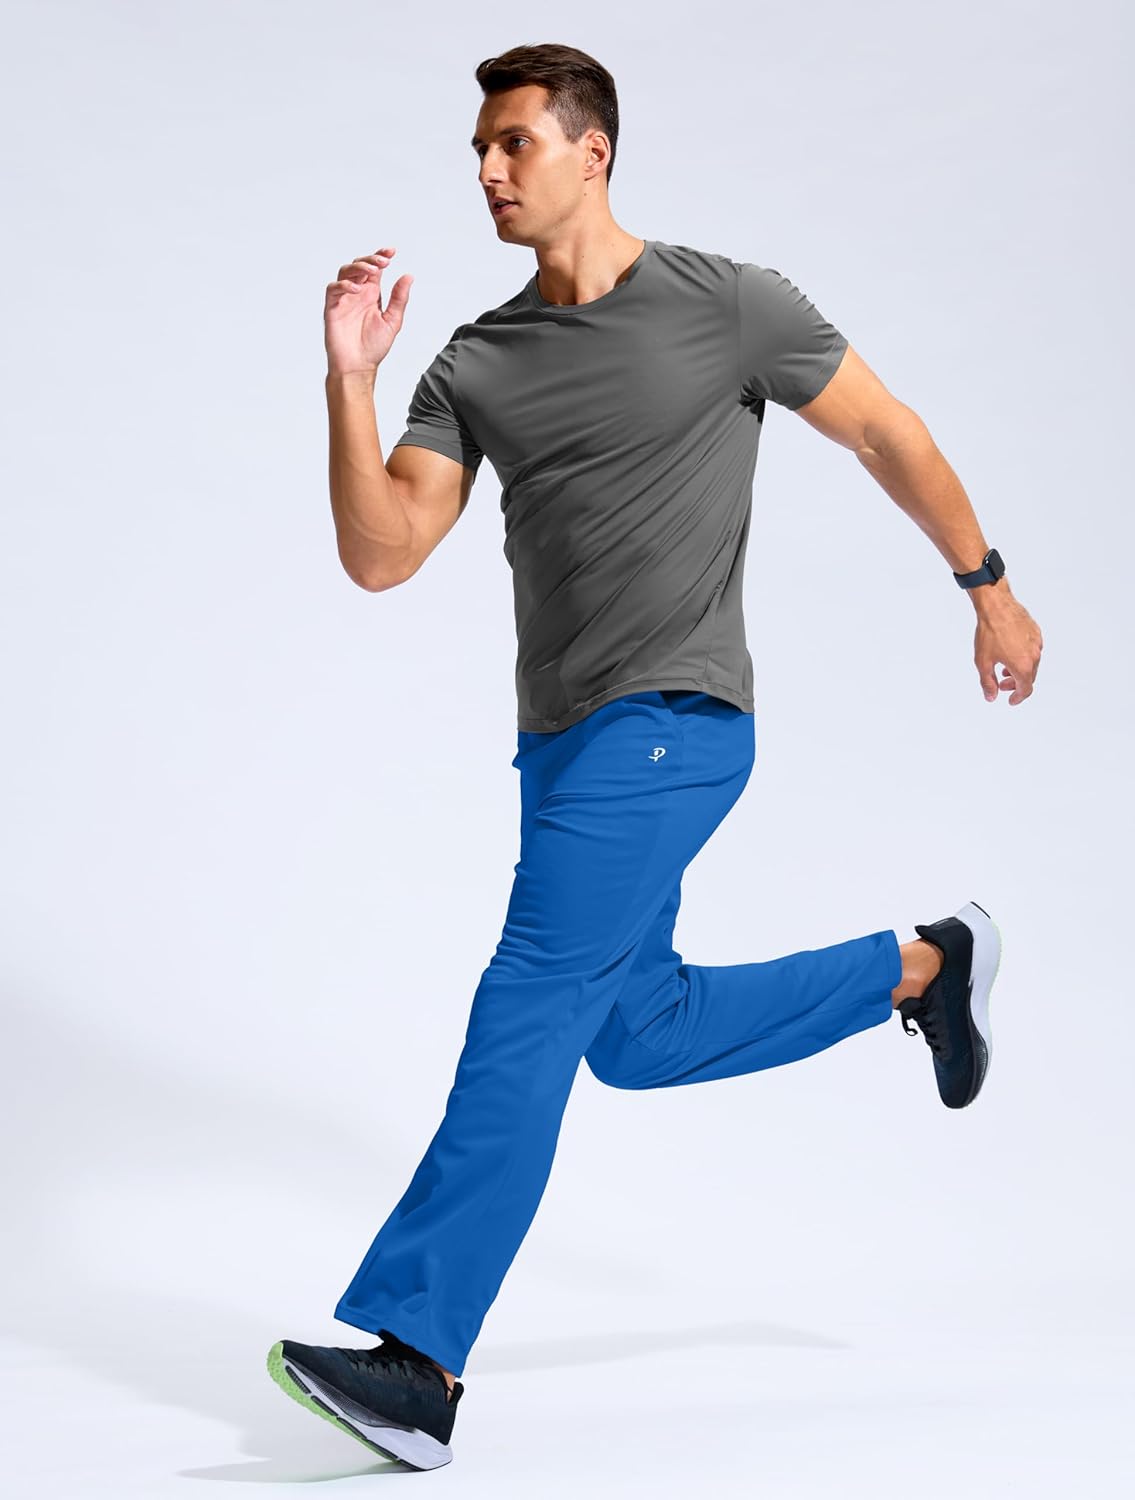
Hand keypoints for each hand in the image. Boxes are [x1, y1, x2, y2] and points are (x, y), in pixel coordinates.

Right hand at [324, 247, 412, 377]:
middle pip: (359, 266)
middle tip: (384, 261)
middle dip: (371, 259)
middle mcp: (357, 293)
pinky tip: (357, 289)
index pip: (374, 268)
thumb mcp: (393, 321)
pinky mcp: (332, 308)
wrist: (358, 366)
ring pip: (345, 272)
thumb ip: (399, 299)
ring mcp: (344, 299)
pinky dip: (344, 285)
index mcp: (371, 294)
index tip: (392, 251)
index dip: (380, 256)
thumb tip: (408, 276)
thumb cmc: (373, 347)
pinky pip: (333, 289)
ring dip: (358, 268)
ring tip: (372, 272)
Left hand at [973, 589, 1043, 704]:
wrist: (996, 606)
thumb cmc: (989, 632)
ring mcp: (1037, 643)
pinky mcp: (1036, 632)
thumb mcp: (983, 662)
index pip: (1025, 689)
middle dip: (1015, 684)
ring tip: (1004, 668)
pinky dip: (1024, 656)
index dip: (1017, 697)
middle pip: (1029, 677)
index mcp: (1023, 666)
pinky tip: (1010, 652)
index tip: (1010, 700)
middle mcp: (1034, 656)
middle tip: (1001, 683)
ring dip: (1019, 670)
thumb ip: (988, 682)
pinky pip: (1033, 650)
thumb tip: (991, 697)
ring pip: (1032, 663)